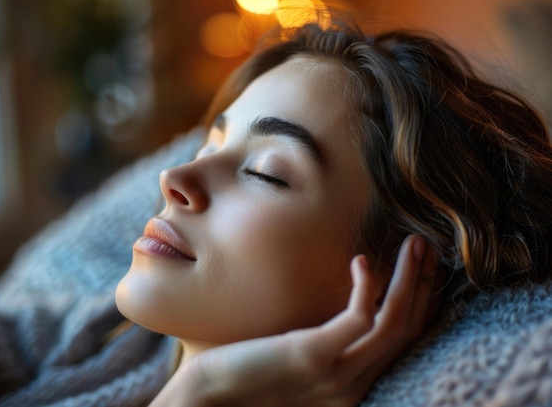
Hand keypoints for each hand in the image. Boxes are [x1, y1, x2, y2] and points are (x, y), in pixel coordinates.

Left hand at [150, 235, 439, 406]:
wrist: (204, 402)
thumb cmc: (243, 377)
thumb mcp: (295, 362)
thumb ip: (323, 345)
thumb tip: (339, 310)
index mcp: (352, 387)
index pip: (402, 343)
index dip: (419, 303)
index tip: (422, 270)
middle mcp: (354, 386)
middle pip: (408, 331)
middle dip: (424, 285)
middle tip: (429, 247)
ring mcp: (337, 375)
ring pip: (394, 323)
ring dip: (409, 280)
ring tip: (414, 243)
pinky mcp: (314, 356)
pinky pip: (359, 317)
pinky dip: (367, 286)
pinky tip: (362, 261)